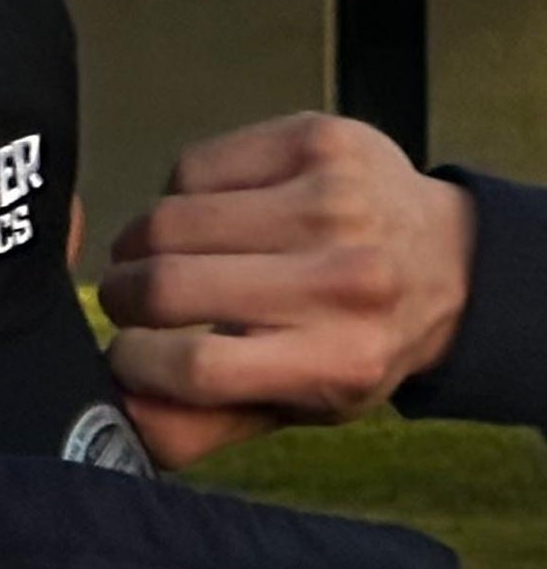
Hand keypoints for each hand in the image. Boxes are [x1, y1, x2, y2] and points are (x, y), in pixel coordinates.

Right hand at [99, 115, 474, 465]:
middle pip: (167, 287)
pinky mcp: (316, 142)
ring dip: (144, 244)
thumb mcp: (297, 405)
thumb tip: (117, 417)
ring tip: (169, 256)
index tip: (124, 354)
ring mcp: (332, 201)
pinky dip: (181, 193)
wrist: (451, 261)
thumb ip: (202, 425)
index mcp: (339, 359)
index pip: (197, 368)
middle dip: (123, 296)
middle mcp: (343, 279)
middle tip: (136, 301)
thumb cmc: (357, 336)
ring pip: (166, 220)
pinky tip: (213, 213)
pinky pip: (190, 167)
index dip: (135, 363)